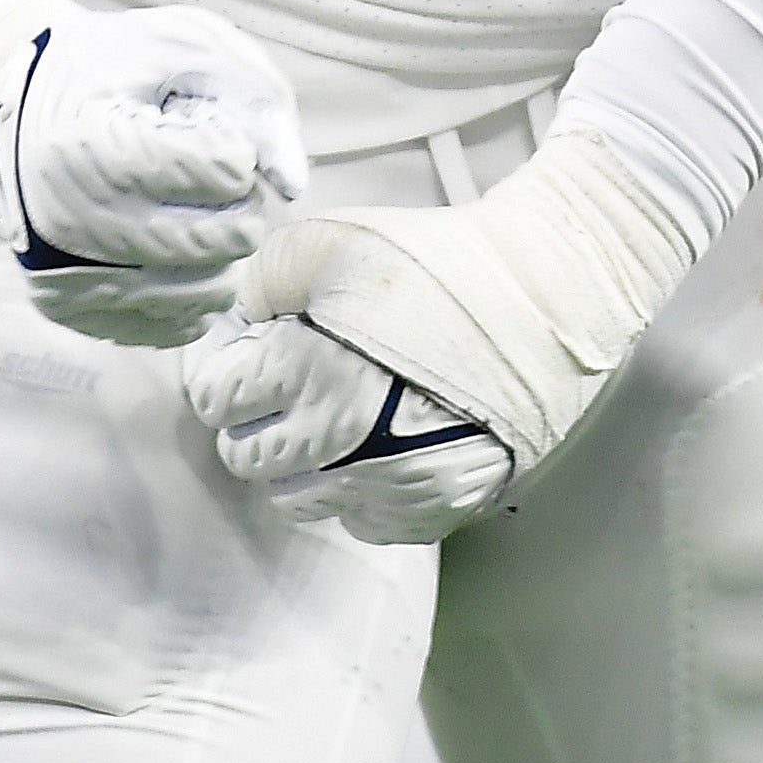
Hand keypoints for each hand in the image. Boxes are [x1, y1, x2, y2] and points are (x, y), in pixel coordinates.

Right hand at [0, 0, 307, 345]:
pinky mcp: (69, 306)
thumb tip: (290, 185)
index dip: (238, 150)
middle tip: (219, 181)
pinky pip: (165, 327)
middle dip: (239, 206)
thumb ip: (255, 100)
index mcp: (95, 142)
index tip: (213, 135)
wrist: (17, 101)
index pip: (224, 170)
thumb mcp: (186, 46)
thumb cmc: (110, 66)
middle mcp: (71, 216)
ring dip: (223, 254)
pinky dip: (191, 294)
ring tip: (199, 213)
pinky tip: (182, 257)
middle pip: (218, 239)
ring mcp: (64, 269)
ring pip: (201, 292)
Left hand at [179, 127, 691, 543]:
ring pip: (297, 501)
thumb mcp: (331, 241)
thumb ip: (259, 284)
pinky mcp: (433, 508)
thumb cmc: (438, 262)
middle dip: (258, 418)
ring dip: (302, 461)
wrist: (546, 294)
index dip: (228, 368)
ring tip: (338, 411)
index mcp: (304, 371)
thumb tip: (236, 329)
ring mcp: (387, 484)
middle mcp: (338, 442)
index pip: (216, 401)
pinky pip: (360, 522)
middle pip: (247, 459)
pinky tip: (382, 441)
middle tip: (293, 381)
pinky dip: (356, 491)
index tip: (253, 350)